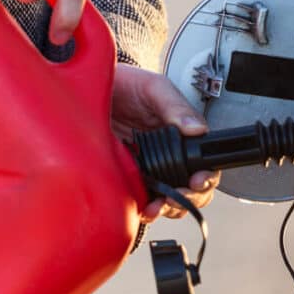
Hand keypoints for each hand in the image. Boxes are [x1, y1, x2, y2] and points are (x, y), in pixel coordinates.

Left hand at [110, 64, 220, 222]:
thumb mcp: (154, 88)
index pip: (203, 163)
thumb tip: (197, 129)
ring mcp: (147, 168)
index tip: (196, 180)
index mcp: (181, 135)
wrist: (88, 87)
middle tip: (177, 196)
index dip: (205, 177)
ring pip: (168, 198)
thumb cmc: (126, 85)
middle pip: (191, 188)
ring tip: (159, 205)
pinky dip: (145, 208)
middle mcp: (167, 155)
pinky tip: (143, 207)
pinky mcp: (126, 176)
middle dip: (189, 198)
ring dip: (168, 207)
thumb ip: (175, 107)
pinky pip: (140, 199)